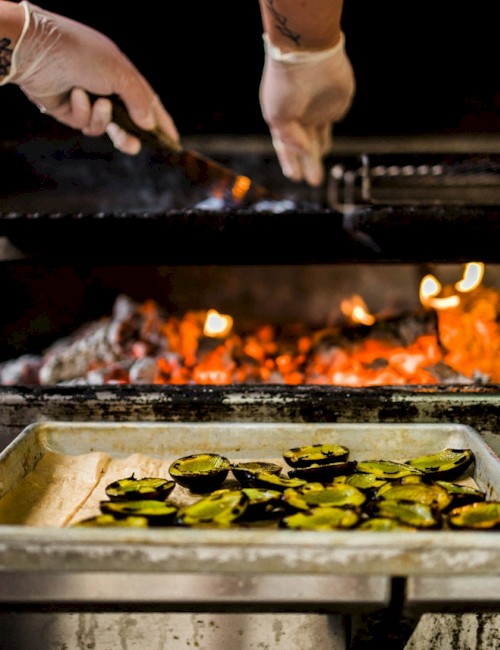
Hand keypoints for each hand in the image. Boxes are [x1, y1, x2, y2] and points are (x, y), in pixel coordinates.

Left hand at [4, 1, 178, 154]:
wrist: (38, 50)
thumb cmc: (82, 54)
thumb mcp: (120, 73)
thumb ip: (139, 100)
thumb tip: (149, 124)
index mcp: (123, 75)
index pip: (148, 102)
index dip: (161, 122)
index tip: (172, 142)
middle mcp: (107, 89)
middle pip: (129, 123)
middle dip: (131, 136)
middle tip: (132, 142)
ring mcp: (89, 101)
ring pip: (106, 128)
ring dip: (104, 120)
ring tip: (99, 104)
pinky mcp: (71, 111)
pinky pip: (85, 123)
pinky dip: (83, 112)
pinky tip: (75, 95)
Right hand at [260, 33, 354, 186]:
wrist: (307, 54)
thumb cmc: (285, 84)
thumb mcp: (278, 118)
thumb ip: (292, 141)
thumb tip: (307, 153)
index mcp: (282, 117)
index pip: (286, 146)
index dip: (289, 161)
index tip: (294, 177)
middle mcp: (300, 115)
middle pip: (304, 146)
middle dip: (307, 164)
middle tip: (312, 183)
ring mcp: (319, 110)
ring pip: (319, 139)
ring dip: (318, 157)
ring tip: (317, 177)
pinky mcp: (338, 103)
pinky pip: (333, 121)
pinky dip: (328, 137)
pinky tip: (326, 148)